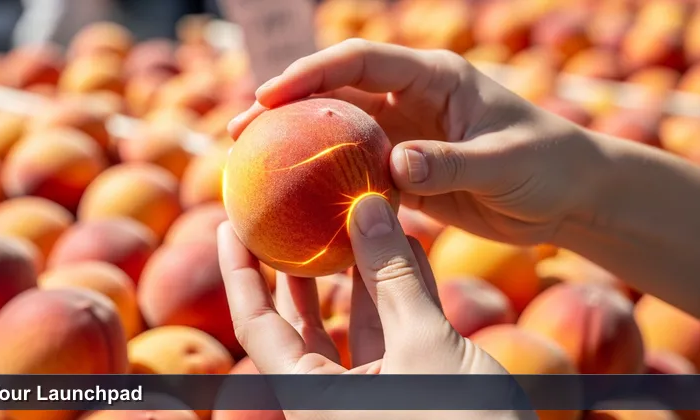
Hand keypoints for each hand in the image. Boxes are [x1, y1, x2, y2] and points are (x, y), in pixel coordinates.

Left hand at [217, 194, 534, 419]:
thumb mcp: (426, 346)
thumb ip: (395, 279)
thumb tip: (366, 208)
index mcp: (310, 396)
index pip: (255, 324)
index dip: (238, 271)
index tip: (228, 224)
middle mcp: (330, 396)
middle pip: (298, 320)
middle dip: (296, 264)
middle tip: (290, 212)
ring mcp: (371, 391)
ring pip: (350, 321)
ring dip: (356, 269)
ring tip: (352, 215)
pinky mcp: (408, 386)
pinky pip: (393, 330)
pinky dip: (398, 289)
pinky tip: (406, 246)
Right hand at [228, 39, 606, 246]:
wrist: (568, 195)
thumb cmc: (548, 165)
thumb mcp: (504, 162)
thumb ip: (451, 163)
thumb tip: (394, 167)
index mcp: (433, 77)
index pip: (360, 60)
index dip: (311, 73)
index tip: (269, 96)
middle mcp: (411, 99)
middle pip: (335, 94)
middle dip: (285, 108)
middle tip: (238, 132)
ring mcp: (405, 135)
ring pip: (338, 134)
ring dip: (297, 148)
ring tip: (251, 167)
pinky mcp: (405, 171)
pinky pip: (356, 174)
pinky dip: (326, 185)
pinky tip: (296, 204)